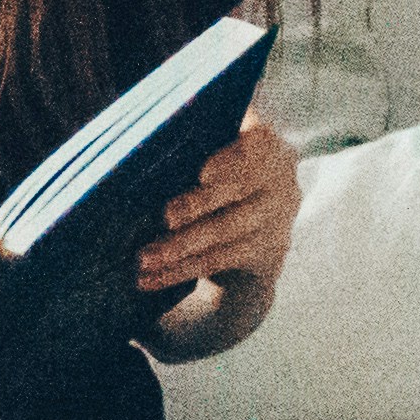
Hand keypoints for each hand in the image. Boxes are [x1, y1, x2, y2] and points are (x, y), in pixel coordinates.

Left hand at [134, 116, 299, 297]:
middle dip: (198, 204)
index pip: (256, 143)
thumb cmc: (214, 176)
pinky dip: (180, 270)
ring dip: (181, 246)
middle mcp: (280, 178)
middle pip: (238, 189)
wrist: (248, 226)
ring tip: (145, 258)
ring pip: (224, 231)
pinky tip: (151, 277)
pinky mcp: (265, 253)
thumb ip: (190, 145)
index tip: (204, 173)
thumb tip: (139, 150)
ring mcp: (277, 218)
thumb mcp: (212, 152)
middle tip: (166, 217)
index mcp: (265, 142)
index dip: (231, 158)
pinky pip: (218, 261)